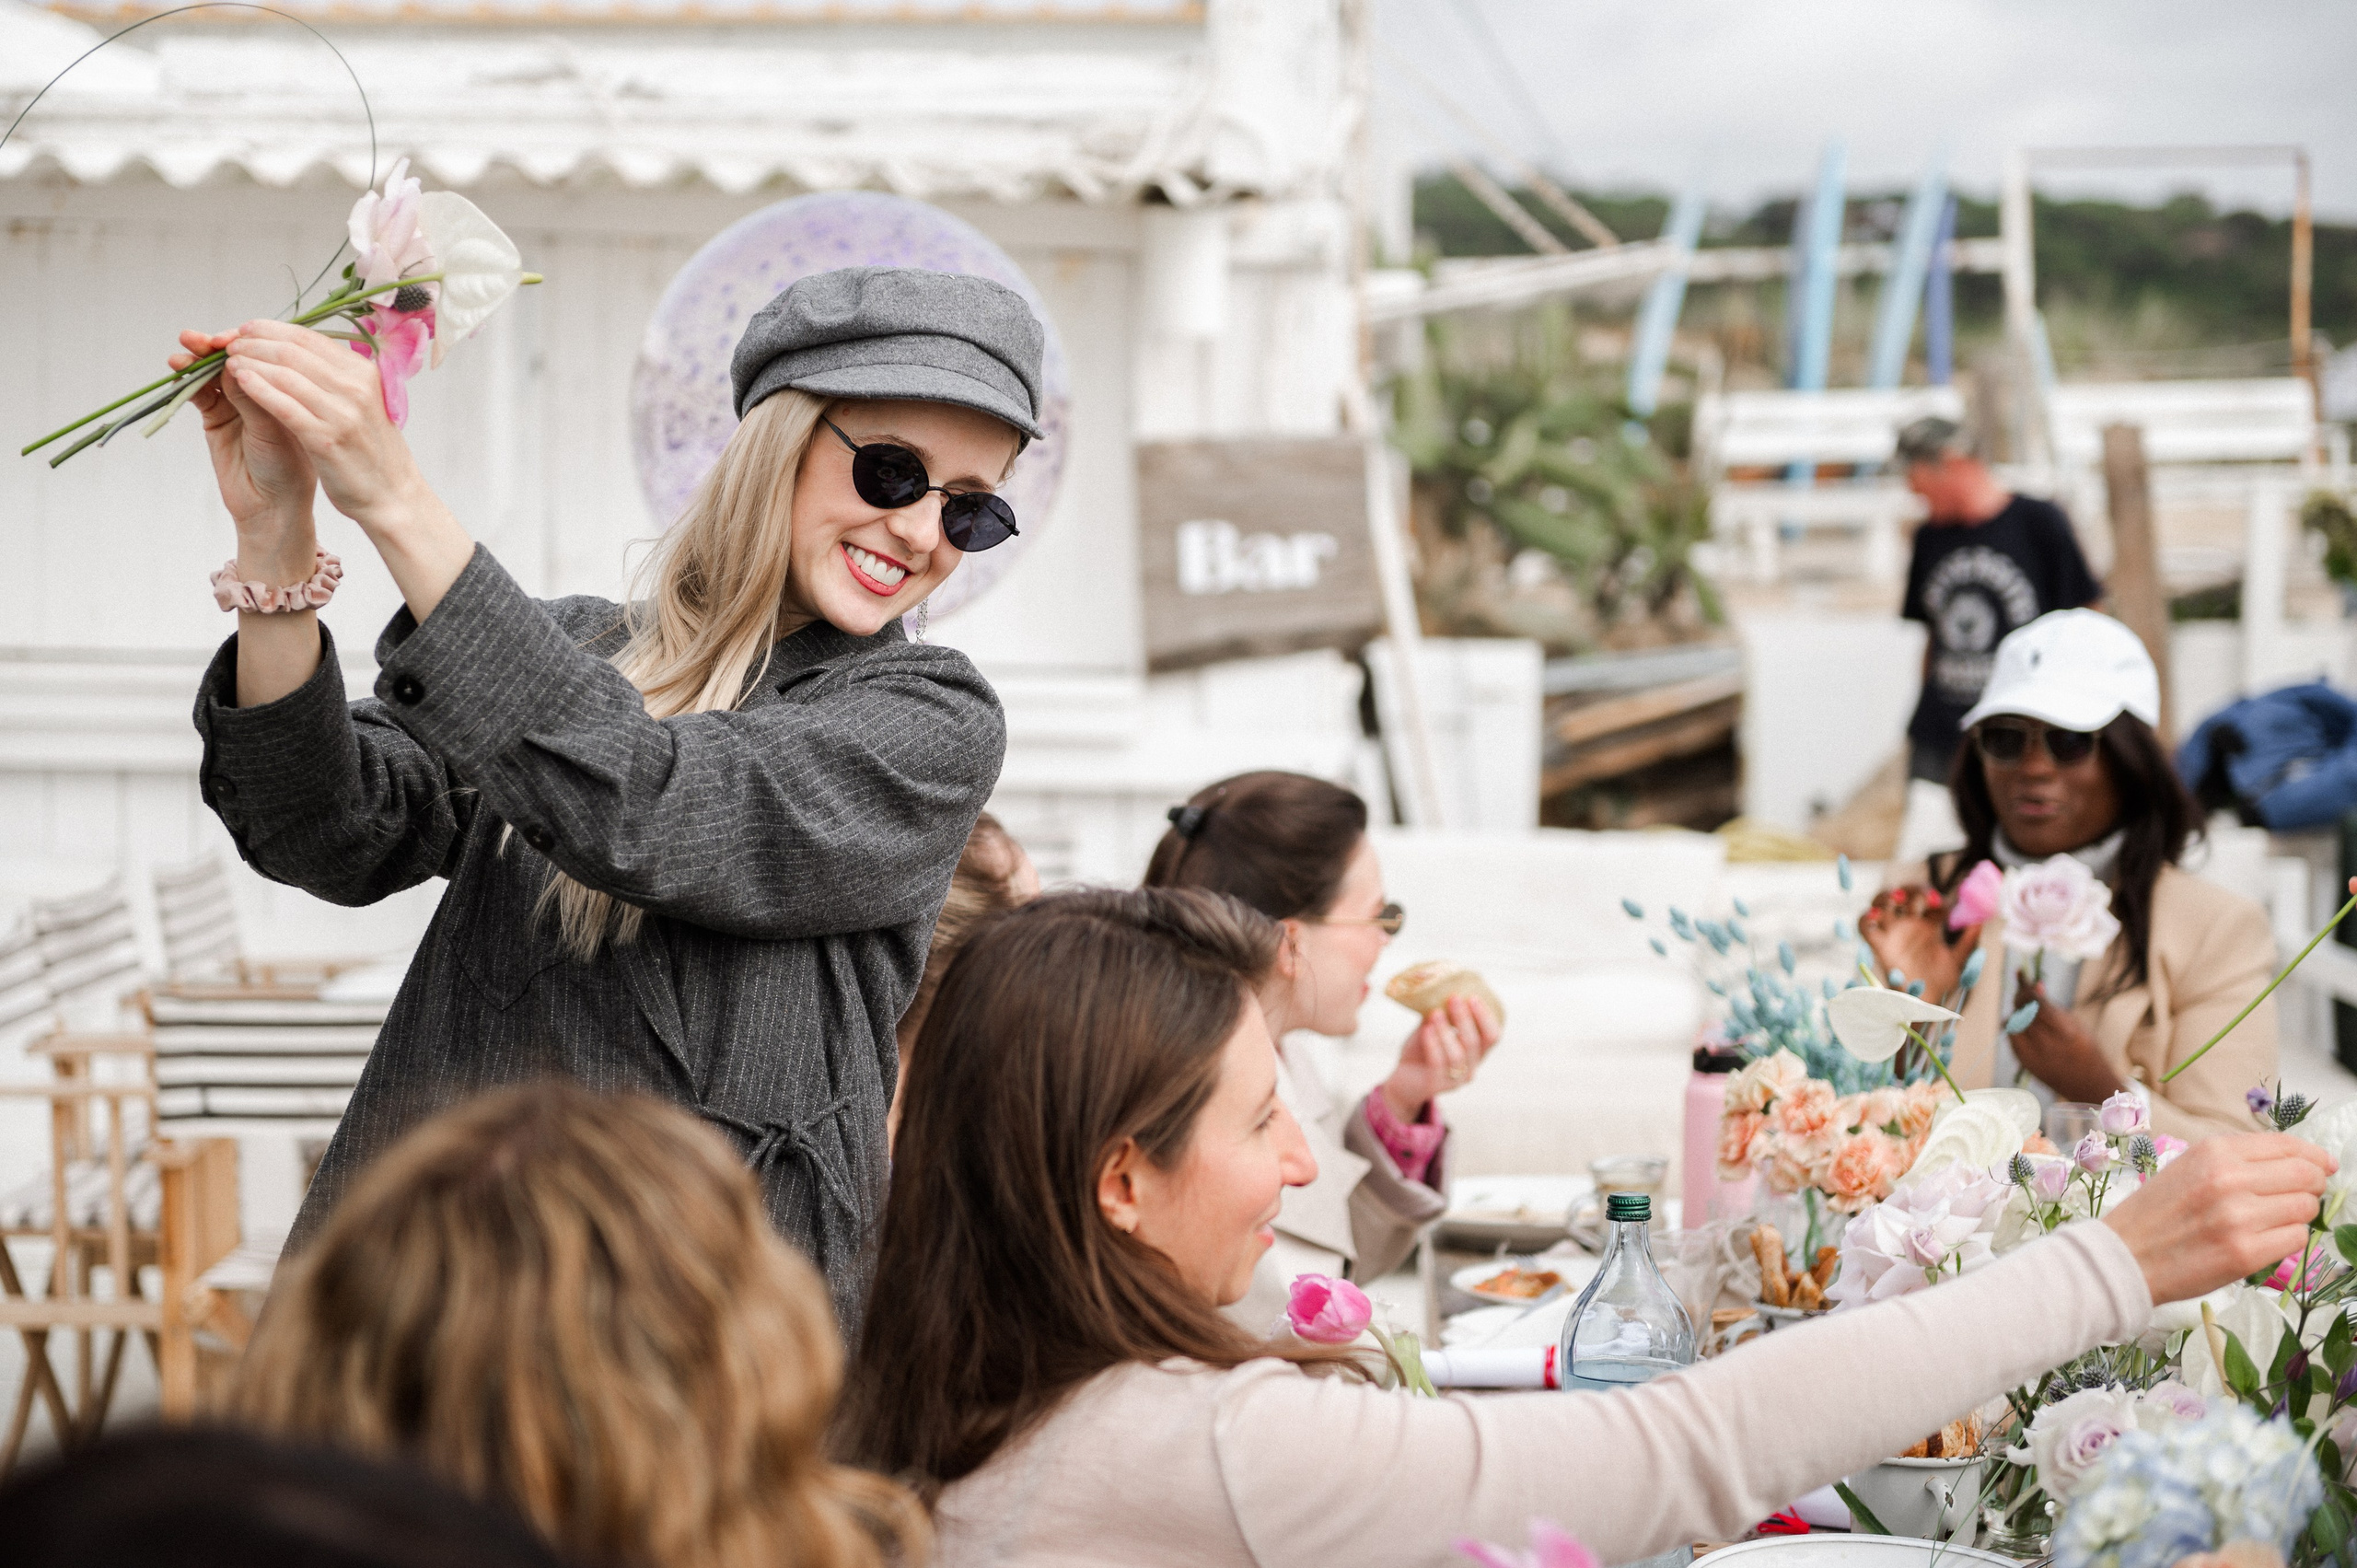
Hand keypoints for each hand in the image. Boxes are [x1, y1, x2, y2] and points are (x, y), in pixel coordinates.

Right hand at [177, 328, 316, 575]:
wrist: (274, 508)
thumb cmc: (289, 468)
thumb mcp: (276, 428)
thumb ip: (254, 397)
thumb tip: (233, 361)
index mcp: (289, 388)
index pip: (267, 354)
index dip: (249, 343)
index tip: (234, 336)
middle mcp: (264, 391)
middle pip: (238, 358)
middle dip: (219, 346)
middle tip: (203, 339)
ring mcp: (238, 403)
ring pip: (214, 372)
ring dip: (198, 359)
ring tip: (185, 350)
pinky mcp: (216, 418)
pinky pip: (199, 393)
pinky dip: (187, 381)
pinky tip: (178, 371)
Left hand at [220, 319, 429, 534]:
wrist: (391, 496)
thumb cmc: (370, 450)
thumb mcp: (361, 404)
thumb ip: (334, 378)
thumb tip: (293, 351)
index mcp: (363, 373)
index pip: (306, 337)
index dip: (268, 329)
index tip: (244, 331)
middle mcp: (356, 387)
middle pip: (291, 350)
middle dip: (252, 343)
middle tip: (229, 345)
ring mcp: (343, 413)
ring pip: (284, 373)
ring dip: (249, 363)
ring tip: (228, 363)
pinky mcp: (326, 440)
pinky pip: (284, 406)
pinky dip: (258, 389)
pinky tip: (240, 382)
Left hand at [1380, 995, 1500, 1123]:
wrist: (1403, 1077)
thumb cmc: (1422, 1049)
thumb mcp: (1433, 1027)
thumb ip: (1441, 1012)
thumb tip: (1441, 985)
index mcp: (1477, 1052)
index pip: (1493, 1036)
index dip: (1486, 1017)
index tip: (1473, 996)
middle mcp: (1471, 1067)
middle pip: (1476, 1043)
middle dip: (1466, 1018)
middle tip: (1454, 997)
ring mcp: (1455, 1079)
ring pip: (1458, 1054)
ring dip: (1447, 1031)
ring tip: (1435, 1012)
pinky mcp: (1436, 1086)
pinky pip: (1438, 1064)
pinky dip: (1433, 1044)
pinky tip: (1426, 1029)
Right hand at [1858, 886, 1971, 997]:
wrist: (1924, 1003)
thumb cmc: (1940, 983)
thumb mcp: (1958, 960)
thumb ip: (1968, 940)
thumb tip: (1979, 920)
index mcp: (1927, 926)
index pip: (1928, 901)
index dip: (1934, 897)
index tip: (1941, 903)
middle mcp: (1908, 925)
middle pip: (1903, 895)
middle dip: (1911, 889)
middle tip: (1923, 896)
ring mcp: (1892, 933)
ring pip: (1880, 904)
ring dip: (1886, 895)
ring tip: (1898, 898)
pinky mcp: (1879, 945)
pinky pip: (1864, 926)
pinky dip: (1866, 917)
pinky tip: (1877, 915)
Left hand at [2010, 979, 2124, 1101]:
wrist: (2086, 1082)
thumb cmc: (2083, 1047)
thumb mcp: (2075, 1023)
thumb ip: (2052, 1005)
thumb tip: (2036, 984)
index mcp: (2064, 1031)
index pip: (2036, 1002)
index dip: (2026, 986)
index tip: (2022, 975)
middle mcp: (2046, 1043)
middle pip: (2021, 1011)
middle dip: (2021, 996)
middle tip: (2023, 988)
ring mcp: (2033, 1055)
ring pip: (2012, 1023)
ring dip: (2016, 1011)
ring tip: (2026, 1007)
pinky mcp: (2024, 1062)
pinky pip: (2011, 1037)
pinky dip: (2015, 1026)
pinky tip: (2023, 1023)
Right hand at [2102, 1133, 2331, 1303]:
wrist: (2124, 1257)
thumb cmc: (2156, 1213)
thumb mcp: (2189, 1166)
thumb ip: (2237, 1160)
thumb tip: (2297, 1162)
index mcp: (2213, 1151)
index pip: (2287, 1145)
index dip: (2313, 1156)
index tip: (2322, 1165)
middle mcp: (2229, 1179)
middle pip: (2306, 1176)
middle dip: (2312, 1186)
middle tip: (2302, 1196)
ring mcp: (2239, 1217)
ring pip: (2305, 1208)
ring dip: (2299, 1215)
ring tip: (2274, 1221)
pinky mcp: (2245, 1253)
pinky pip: (2296, 1240)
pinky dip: (2288, 1240)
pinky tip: (2265, 1241)